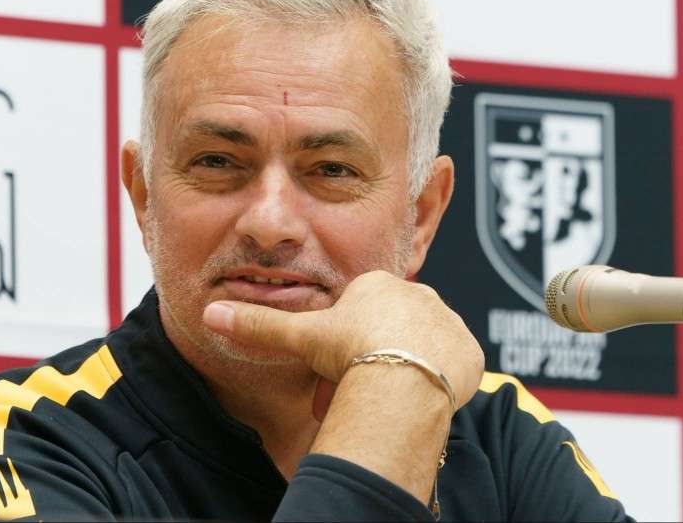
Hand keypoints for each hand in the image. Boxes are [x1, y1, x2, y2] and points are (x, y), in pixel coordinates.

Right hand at [202, 270, 483, 417]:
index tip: (331, 372)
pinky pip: (453, 364)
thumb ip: (259, 324)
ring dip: (400, 369)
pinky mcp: (471, 350)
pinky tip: (418, 395)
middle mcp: (417, 294)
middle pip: (386, 334)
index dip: (339, 347)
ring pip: (418, 348)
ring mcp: (448, 321)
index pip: (357, 316)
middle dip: (367, 363)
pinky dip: (436, 379)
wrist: (403, 376)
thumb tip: (211, 312)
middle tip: (353, 393)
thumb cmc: (352, 350)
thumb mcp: (301, 336)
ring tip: (384, 398)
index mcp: (377, 284)